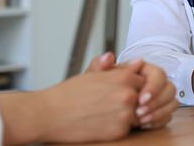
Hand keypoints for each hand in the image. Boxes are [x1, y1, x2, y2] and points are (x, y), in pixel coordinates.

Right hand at [0, 59, 144, 143]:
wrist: (50, 114)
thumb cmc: (69, 93)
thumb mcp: (93, 74)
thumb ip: (120, 68)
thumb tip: (139, 61)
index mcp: (123, 77)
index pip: (142, 80)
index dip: (131, 85)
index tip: (117, 90)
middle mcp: (127, 94)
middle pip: (143, 98)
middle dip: (131, 100)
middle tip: (108, 103)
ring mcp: (125, 114)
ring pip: (137, 114)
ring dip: (127, 114)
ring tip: (104, 112)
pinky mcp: (119, 131)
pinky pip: (127, 128)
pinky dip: (118, 126)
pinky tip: (102, 122)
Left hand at [86, 52, 177, 129]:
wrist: (100, 103)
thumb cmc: (101, 87)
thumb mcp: (98, 76)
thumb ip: (100, 65)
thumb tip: (108, 56)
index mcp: (145, 70)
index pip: (159, 74)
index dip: (153, 87)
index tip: (141, 98)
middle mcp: (156, 83)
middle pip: (169, 89)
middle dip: (157, 102)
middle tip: (140, 112)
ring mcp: (160, 97)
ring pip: (172, 102)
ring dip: (159, 112)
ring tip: (141, 120)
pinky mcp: (160, 111)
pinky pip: (168, 116)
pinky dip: (158, 121)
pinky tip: (144, 124)